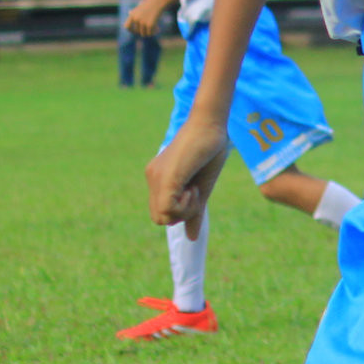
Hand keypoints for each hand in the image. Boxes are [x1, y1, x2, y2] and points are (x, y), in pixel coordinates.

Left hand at [127, 0, 167, 36]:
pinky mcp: (149, 25)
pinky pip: (150, 33)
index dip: (131, 30)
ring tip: (154, 29)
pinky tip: (158, 29)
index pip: (127, 26)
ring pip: (143, 34)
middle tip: (148, 30)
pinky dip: (153, 32)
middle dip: (142, 31)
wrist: (158, 2)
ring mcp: (142, 22)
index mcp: (132, 15)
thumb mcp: (139, 7)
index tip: (135, 31)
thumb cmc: (149, 4)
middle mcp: (136, 19)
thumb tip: (129, 13)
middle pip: (137, 31)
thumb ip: (134, 11)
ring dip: (148, 33)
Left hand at [147, 117, 229, 234]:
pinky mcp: (165, 178)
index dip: (180, 212)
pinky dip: (184, 205)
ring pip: (162, 217)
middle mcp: (152, 178)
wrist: (211, 125)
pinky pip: (168, 209)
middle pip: (159, 218)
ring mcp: (156, 177)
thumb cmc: (210, 150)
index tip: (195, 193)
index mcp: (159, 179)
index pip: (162, 213)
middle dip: (181, 214)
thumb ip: (195, 212)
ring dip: (184, 210)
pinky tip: (193, 188)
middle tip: (195, 193)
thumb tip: (192, 238)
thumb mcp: (202, 189)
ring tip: (195, 188)